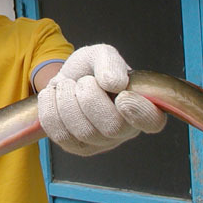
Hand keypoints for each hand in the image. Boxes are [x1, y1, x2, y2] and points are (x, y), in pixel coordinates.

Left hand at [38, 44, 166, 155]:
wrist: (65, 79)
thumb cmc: (90, 70)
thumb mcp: (101, 54)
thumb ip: (110, 63)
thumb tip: (114, 83)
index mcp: (141, 106)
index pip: (152, 121)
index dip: (140, 111)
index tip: (123, 96)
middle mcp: (125, 130)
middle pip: (112, 127)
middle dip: (90, 98)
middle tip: (83, 82)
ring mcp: (100, 143)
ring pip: (82, 132)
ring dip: (67, 100)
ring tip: (67, 85)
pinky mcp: (75, 147)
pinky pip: (59, 134)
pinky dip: (51, 107)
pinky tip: (54, 96)